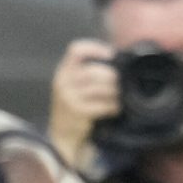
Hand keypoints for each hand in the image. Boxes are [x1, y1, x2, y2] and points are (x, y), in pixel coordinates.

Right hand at [48, 38, 116, 158]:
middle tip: (120, 84)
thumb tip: (117, 59)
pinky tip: (114, 109)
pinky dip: (114, 107)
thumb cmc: (75, 106)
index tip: (110, 54)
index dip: (95, 48)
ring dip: (115, 93)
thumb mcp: (73, 86)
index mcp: (63, 71)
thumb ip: (87, 72)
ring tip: (118, 98)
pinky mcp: (79, 112)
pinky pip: (104, 105)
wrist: (62, 134)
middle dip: (112, 77)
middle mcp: (63, 82)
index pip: (76, 50)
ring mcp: (69, 97)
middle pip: (95, 71)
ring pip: (102, 88)